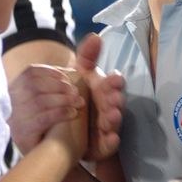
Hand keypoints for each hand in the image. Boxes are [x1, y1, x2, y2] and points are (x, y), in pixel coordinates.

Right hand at [8, 64, 84, 153]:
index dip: (50, 72)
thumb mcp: (46, 102)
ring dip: (63, 99)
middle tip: (76, 92)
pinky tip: (72, 113)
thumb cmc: (46, 126)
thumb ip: (53, 86)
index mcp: (15, 89)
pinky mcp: (22, 133)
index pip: (30, 73)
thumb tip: (71, 70)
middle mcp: (11, 102)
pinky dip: (60, 113)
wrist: (40, 159)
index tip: (67, 77)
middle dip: (59, 86)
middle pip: (35, 85)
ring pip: (39, 101)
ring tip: (78, 102)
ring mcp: (15, 118)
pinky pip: (42, 119)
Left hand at [74, 33, 124, 160]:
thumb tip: (96, 36)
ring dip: (115, 119)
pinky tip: (111, 138)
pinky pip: (109, 145)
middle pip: (115, 103)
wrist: (66, 126)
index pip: (113, 83)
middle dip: (115, 100)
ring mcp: (107, 126)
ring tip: (112, 116)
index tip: (114, 79)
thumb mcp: (80, 74)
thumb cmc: (80, 96)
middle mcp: (109, 107)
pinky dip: (111, 142)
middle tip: (114, 99)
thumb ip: (87, 56)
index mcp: (105, 90)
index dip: (114, 82)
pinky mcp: (102, 145)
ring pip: (114, 123)